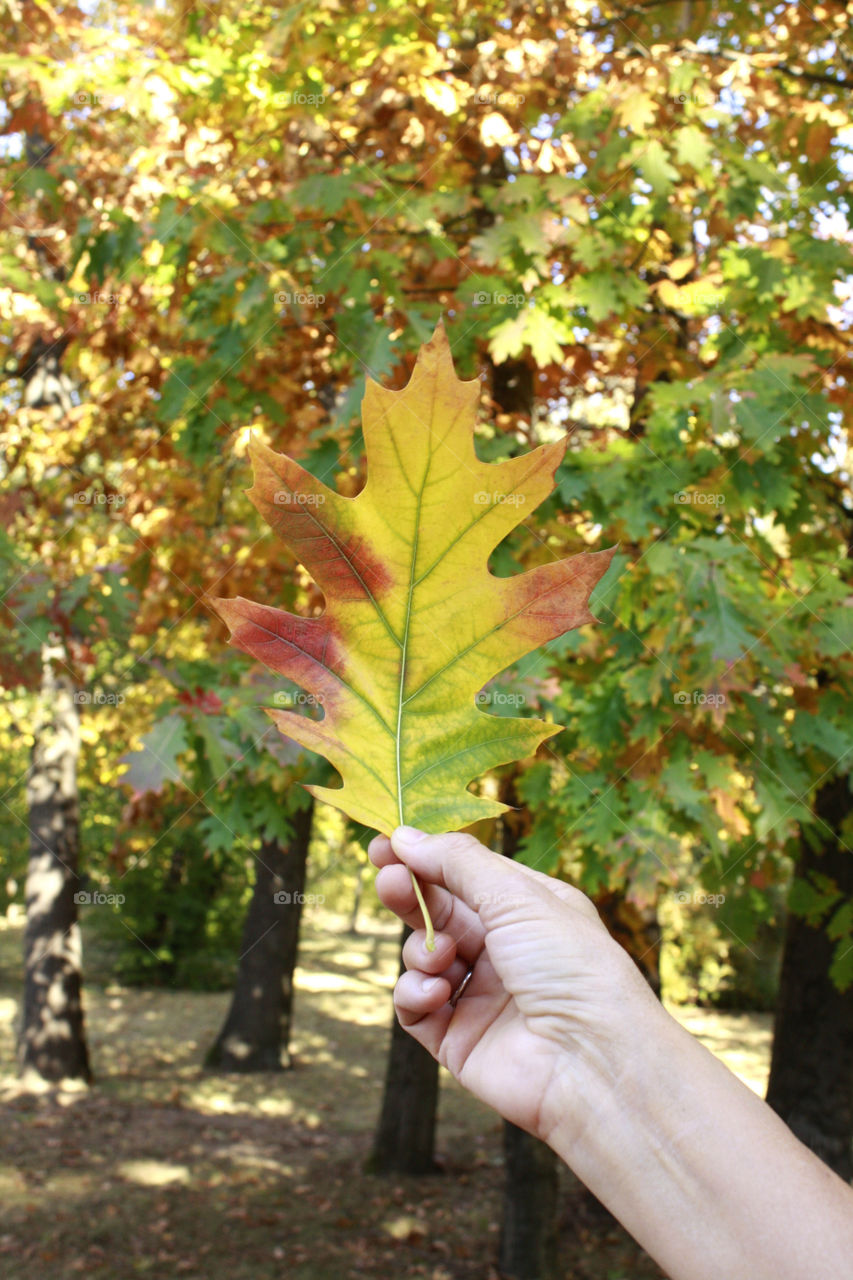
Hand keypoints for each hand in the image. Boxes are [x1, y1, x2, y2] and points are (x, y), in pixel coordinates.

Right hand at [369, 826, 658, 1145]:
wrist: (590, 1061)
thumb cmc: (571, 967)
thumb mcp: (517, 896)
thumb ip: (457, 863)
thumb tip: (406, 836)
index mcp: (528, 909)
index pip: (466, 873)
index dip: (426, 857)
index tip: (385, 843)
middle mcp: (504, 950)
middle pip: (439, 912)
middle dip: (410, 893)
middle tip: (389, 881)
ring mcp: (481, 995)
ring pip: (422, 956)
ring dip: (421, 950)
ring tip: (442, 958)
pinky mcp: (458, 1037)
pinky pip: (415, 1005)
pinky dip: (416, 993)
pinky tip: (438, 993)